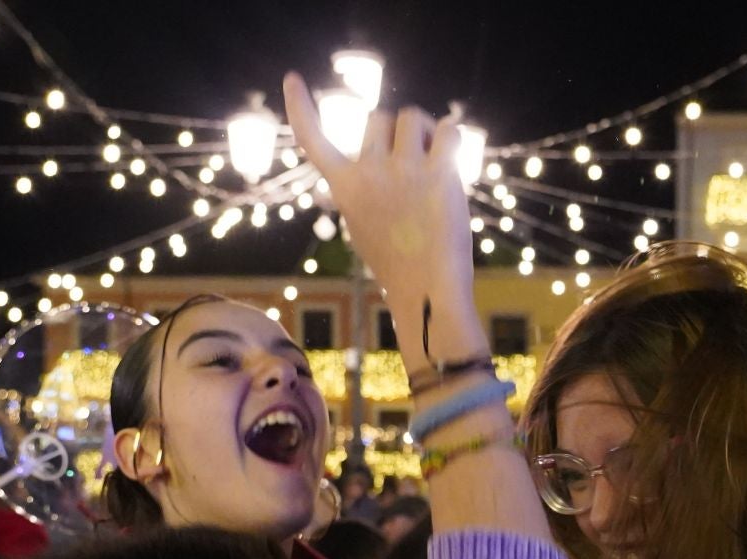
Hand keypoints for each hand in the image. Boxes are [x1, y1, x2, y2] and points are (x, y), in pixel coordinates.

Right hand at [282, 72, 482, 365]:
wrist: (426, 292)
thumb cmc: (399, 266)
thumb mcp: (363, 229)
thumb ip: (358, 196)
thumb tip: (355, 175)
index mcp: (343, 187)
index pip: (313, 140)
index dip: (300, 108)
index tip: (292, 79)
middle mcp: (367, 172)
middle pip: (378, 116)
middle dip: (397, 130)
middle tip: (414, 160)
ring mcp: (402, 171)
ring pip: (411, 117)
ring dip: (425, 132)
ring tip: (435, 163)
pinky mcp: (438, 175)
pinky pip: (448, 129)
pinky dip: (452, 136)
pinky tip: (454, 158)